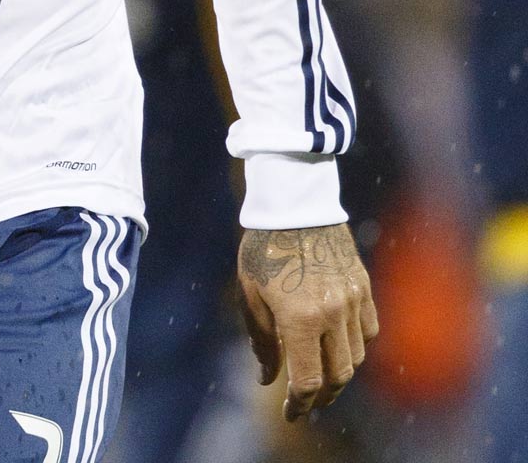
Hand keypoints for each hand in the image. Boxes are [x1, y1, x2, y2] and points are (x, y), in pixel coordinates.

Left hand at [238, 223, 378, 419]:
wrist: (293, 205)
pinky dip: (356, 344)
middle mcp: (333, 315)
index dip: (299, 404)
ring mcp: (353, 301)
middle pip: (338, 375)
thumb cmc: (263, 249)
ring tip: (321, 375)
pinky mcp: (365, 288)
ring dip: (340, 371)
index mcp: (300, 319)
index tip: (290, 414)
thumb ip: (261, 340)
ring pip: (357, 356)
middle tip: (307, 402)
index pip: (307, 380)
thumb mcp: (250, 294)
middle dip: (322, 395)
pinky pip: (369, 329)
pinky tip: (339, 344)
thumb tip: (266, 379)